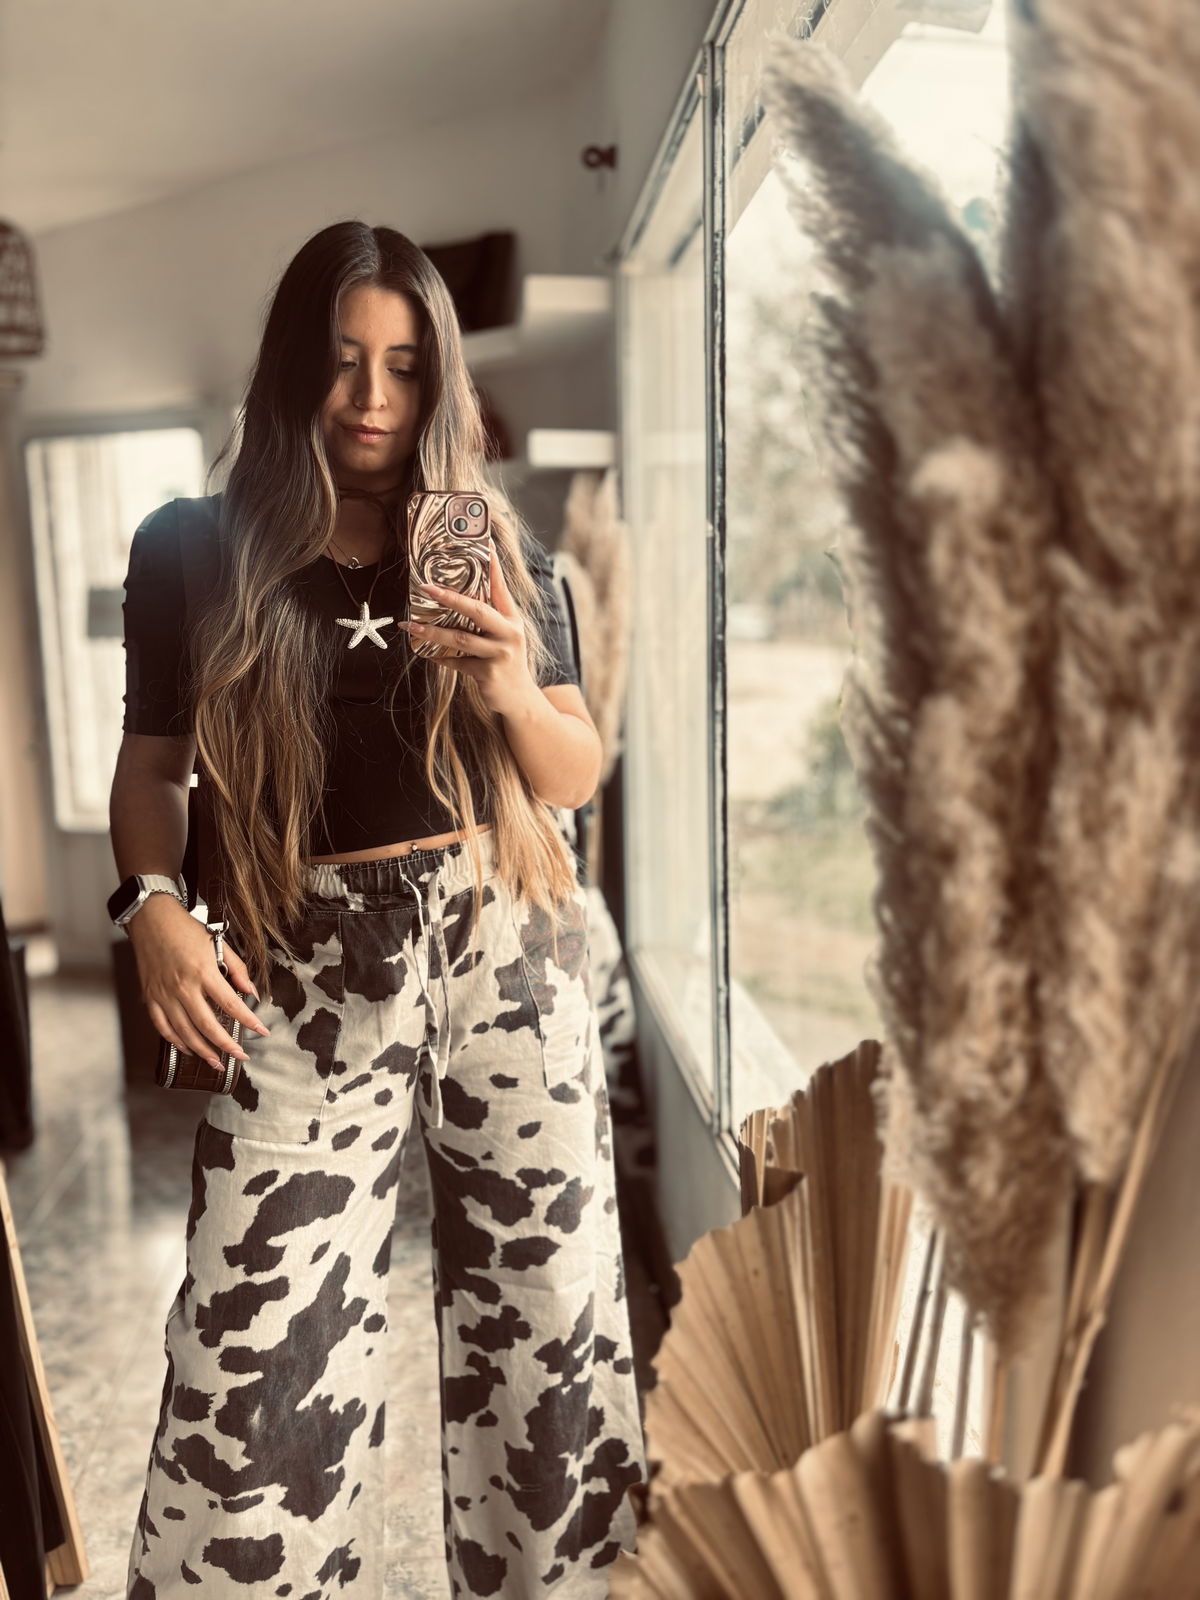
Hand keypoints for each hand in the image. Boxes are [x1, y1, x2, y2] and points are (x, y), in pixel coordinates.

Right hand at [127, 894, 269, 1065]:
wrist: (152, 918)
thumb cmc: (186, 929)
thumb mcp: (218, 943)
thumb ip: (237, 969)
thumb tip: (252, 992)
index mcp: (203, 972)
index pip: (231, 1004)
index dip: (249, 1021)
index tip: (262, 1032)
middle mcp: (183, 987)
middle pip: (207, 1025)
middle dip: (226, 1045)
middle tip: (240, 1057)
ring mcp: (164, 994)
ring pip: (184, 1032)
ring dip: (202, 1051)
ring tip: (216, 1062)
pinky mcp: (150, 997)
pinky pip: (162, 1026)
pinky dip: (175, 1041)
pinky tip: (187, 1049)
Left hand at [396, 546, 537, 716]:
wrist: (519, 699)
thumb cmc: (507, 661)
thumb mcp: (504, 635)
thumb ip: (490, 616)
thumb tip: (460, 596)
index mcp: (512, 619)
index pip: (501, 587)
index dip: (493, 567)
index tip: (484, 545)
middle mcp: (509, 633)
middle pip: (477, 610)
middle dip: (449, 597)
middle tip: (426, 587)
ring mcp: (500, 654)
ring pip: (460, 638)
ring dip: (432, 631)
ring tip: (410, 624)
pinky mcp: (488, 674)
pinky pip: (457, 662)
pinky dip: (441, 658)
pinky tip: (427, 653)